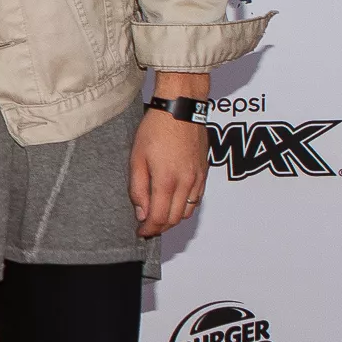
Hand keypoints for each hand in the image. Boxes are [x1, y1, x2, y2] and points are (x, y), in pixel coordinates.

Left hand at [130, 111, 208, 237]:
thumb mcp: (137, 158)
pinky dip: (186, 207)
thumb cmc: (155, 130)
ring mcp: (198, 178)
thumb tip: (141, 212)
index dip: (149, 229)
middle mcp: (186, 183)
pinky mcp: (204, 172)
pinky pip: (197, 199)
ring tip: (159, 217)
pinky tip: (175, 204)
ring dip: (174, 219)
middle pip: (175, 218)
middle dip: (160, 227)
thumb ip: (138, 189)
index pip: (160, 218)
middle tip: (147, 227)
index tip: (140, 232)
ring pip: (188, 211)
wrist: (181, 109)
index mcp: (167, 181)